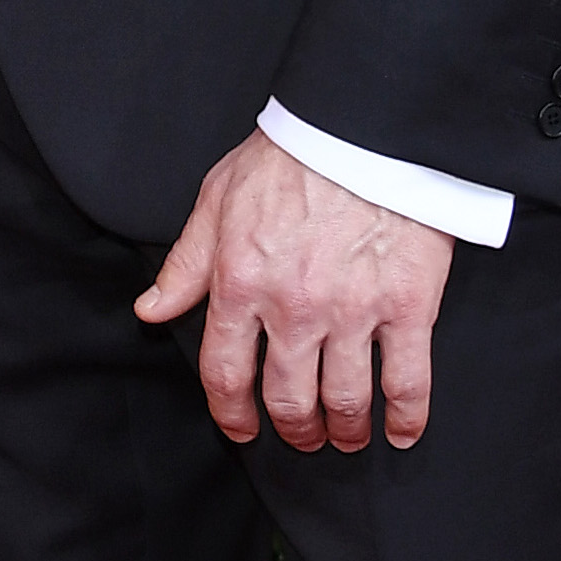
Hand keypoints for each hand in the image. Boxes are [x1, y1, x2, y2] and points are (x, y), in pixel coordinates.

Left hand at [135, 130, 452, 453]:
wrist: (362, 125)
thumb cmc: (289, 156)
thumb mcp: (218, 199)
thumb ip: (186, 263)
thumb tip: (151, 310)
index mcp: (241, 282)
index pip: (225, 373)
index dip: (230, 414)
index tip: (241, 429)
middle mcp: (294, 306)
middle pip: (289, 400)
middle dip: (294, 430)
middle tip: (303, 435)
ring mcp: (354, 310)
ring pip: (346, 402)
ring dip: (344, 431)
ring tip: (346, 435)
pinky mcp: (409, 306)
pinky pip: (408, 382)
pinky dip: (407, 419)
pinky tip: (401, 430)